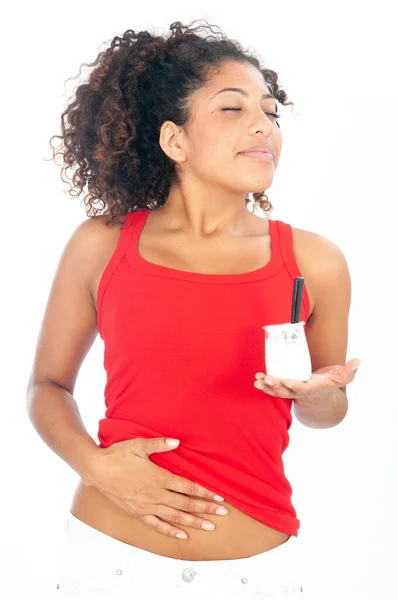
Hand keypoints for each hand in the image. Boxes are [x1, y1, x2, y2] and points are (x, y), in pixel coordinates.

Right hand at [86, 436, 227, 539]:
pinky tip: (182, 535)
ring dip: (194, 522)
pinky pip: (157, 525)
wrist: (96, 470)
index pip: (187, 488)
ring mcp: (147, 506)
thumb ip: (159, 444)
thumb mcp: (138, 444)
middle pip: (186, 504)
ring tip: (209, 526)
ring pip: (175, 517)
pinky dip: (171, 531)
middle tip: (223, 514)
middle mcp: (155, 495)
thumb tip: (177, 442)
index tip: (218, 497)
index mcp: (158, 478)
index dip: (204, 493)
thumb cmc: (117, 455)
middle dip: (206, 509)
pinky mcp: (138, 513)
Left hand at [254, 358, 360, 398]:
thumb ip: (350, 371)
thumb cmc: (330, 383)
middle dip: (276, 386)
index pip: (303, 389)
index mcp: (312, 389)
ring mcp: (291, 391)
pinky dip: (265, 385)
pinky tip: (257, 379)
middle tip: (267, 379)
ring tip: (258, 380)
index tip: (287, 381)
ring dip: (267, 386)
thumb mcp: (342, 377)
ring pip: (277, 391)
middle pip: (286, 392)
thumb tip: (358, 361)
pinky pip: (273, 389)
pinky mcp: (284, 388)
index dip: (294, 385)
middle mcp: (300, 392)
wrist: (321, 395)